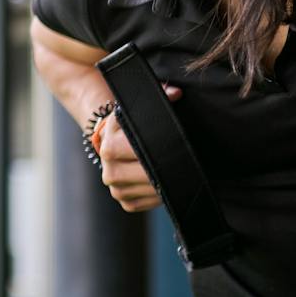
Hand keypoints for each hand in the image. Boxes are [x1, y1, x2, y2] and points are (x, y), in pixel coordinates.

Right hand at [94, 84, 181, 212]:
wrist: (111, 141)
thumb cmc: (132, 124)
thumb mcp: (139, 109)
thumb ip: (158, 97)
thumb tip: (176, 93)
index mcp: (109, 142)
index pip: (141, 147)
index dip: (163, 147)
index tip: (180, 145)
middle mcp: (108, 166)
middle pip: (146, 172)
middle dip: (169, 167)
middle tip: (188, 163)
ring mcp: (114, 185)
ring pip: (148, 190)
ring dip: (167, 183)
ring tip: (181, 173)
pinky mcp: (124, 200)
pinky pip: (148, 203)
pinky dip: (160, 196)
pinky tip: (168, 185)